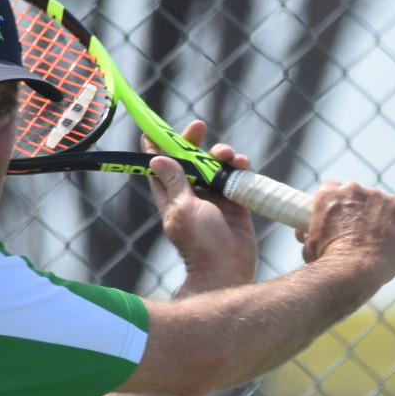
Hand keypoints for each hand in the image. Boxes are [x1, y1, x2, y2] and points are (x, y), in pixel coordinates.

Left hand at [146, 121, 258, 293]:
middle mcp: (191, 194)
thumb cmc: (200, 243)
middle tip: (199, 127)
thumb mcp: (183, 208)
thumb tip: (156, 159)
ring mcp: (214, 197)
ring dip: (220, 153)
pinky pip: (236, 177)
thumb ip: (175, 182)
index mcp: (171, 196)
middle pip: (189, 160)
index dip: (155, 146)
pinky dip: (239, 167)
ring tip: (227, 154)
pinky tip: (241, 164)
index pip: (159, 166)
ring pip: (215, 165)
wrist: (227, 269)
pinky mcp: (235, 202)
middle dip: (192, 142)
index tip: (153, 128)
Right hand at [301, 180, 394, 282]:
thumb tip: (302, 232)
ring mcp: (378, 197)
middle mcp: (353, 189)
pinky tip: (392, 240)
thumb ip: (308, 235)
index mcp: (329, 194)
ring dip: (378, 215)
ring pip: (379, 202)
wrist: (354, 270)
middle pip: (357, 193)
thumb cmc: (328, 262)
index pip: (332, 189)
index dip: (336, 203)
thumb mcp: (310, 247)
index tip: (339, 216)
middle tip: (358, 230)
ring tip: (377, 239)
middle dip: (357, 208)